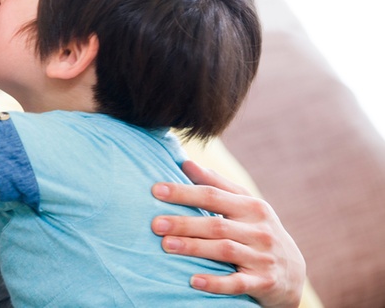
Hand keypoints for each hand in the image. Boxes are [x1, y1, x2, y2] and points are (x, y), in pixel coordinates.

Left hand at [151, 160, 303, 306]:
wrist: (292, 273)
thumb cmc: (257, 230)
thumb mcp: (245, 205)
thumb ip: (216, 184)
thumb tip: (185, 163)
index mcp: (252, 207)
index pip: (213, 195)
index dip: (184, 192)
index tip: (155, 190)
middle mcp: (259, 230)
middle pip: (216, 224)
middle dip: (184, 223)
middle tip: (155, 224)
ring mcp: (262, 257)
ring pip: (224, 251)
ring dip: (194, 248)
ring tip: (166, 245)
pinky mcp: (263, 282)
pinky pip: (237, 283)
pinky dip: (215, 282)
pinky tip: (193, 280)